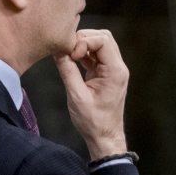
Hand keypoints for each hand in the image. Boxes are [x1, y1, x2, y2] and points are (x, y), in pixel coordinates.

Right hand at [54, 29, 128, 159]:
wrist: (104, 137)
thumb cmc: (93, 122)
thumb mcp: (76, 96)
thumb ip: (67, 71)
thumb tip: (57, 51)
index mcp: (115, 71)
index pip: (103, 40)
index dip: (84, 42)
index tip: (71, 55)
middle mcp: (118, 67)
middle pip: (103, 37)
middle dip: (83, 39)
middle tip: (68, 51)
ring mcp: (113, 70)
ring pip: (100, 44)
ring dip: (83, 45)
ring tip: (68, 55)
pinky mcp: (105, 74)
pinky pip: (96, 55)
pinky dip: (83, 54)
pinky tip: (71, 60)